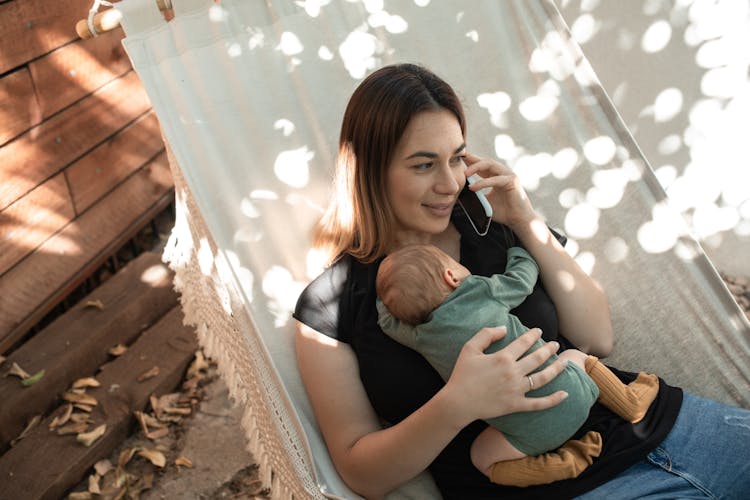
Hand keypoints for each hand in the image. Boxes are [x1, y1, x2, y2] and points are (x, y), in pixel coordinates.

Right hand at [445, 327, 567, 423]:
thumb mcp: (469, 348)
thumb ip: (486, 335)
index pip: (523, 343)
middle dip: (548, 349)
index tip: (538, 331)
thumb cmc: (462, 374)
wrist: (458, 402)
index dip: (532, 335)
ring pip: (543, 378)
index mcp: (502, 358)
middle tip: (555, 344)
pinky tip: (565, 394)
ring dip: (556, 369)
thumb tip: (505, 328)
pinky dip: (554, 400)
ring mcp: (517, 390)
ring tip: (564, 362)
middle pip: (537, 358)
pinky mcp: (517, 405)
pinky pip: (539, 403)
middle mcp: (513, 372)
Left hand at [463, 153, 535, 229]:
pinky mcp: (512, 181)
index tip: (457, 159)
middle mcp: (502, 173)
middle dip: (472, 159)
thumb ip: (476, 195)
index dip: (470, 161)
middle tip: (459, 157)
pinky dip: (483, 183)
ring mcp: (508, 175)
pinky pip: (495, 179)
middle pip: (485, 161)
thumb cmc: (503, 212)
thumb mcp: (485, 201)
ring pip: (490, 165)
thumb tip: (459, 194)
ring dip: (476, 167)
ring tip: (464, 174)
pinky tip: (473, 187)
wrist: (518, 220)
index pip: (481, 165)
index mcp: (495, 176)